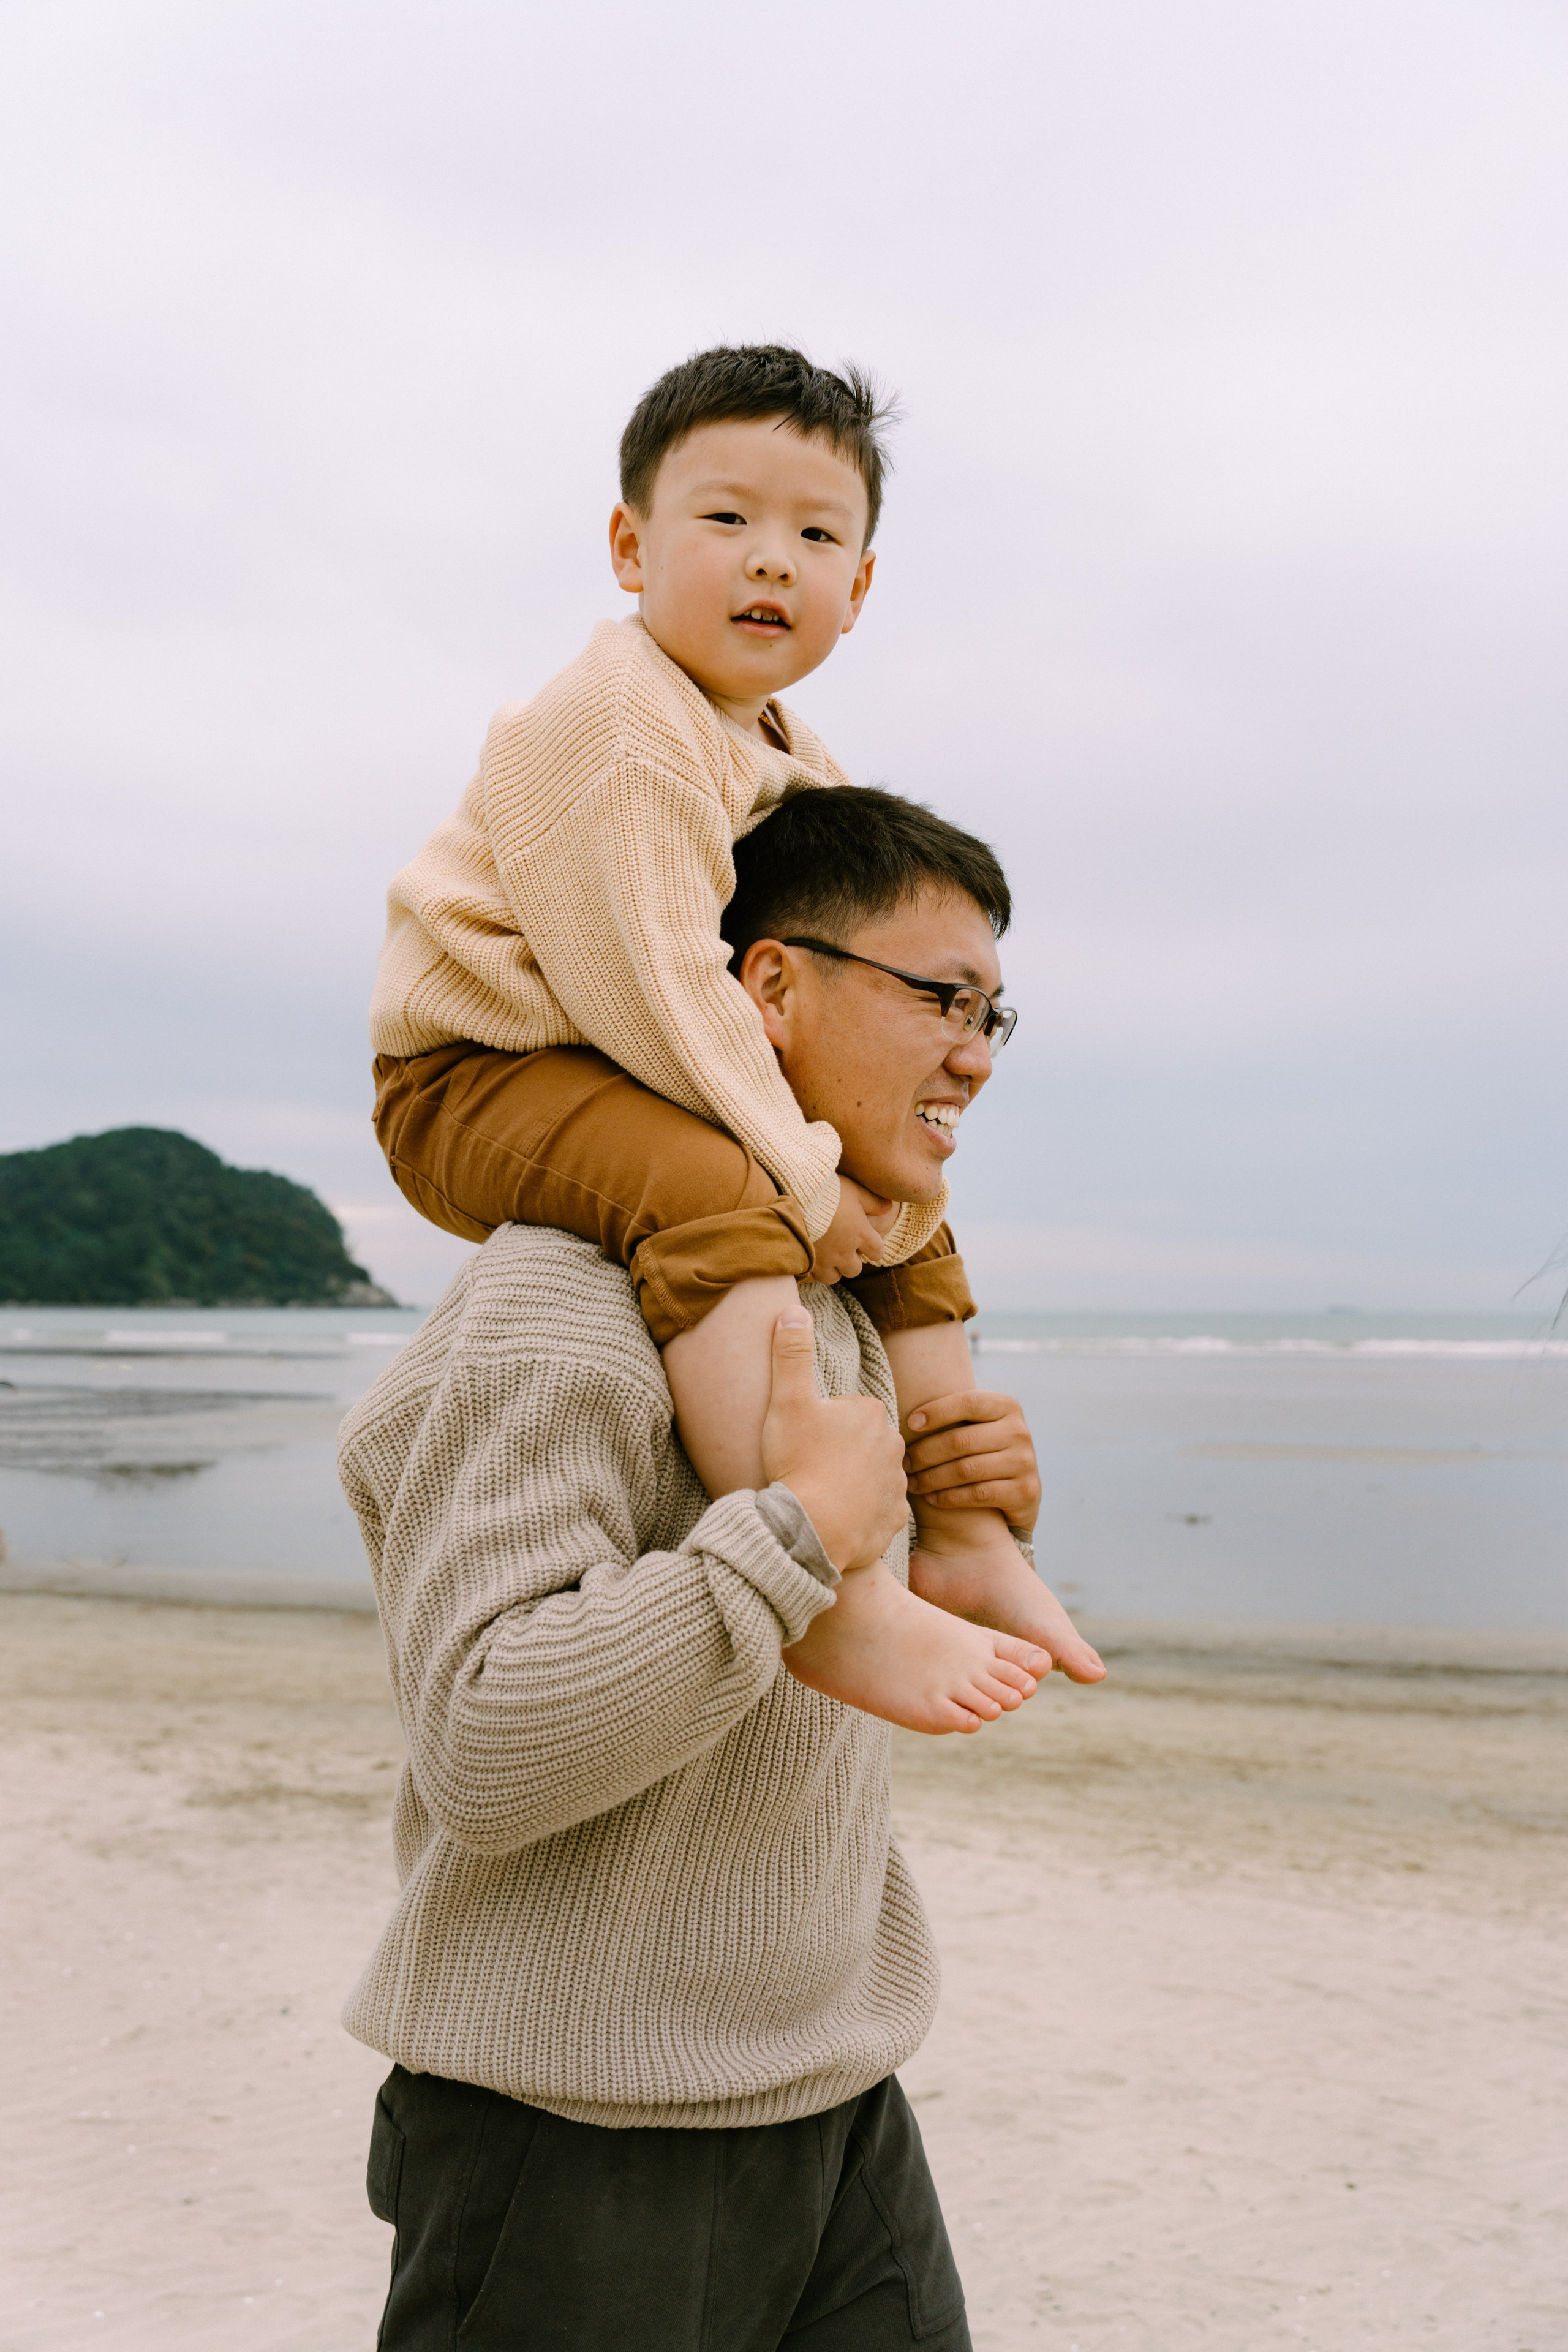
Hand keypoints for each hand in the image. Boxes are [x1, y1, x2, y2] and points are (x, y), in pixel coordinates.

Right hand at [761, 1308, 908, 1572]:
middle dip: (839, 1451)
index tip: (804, 1440)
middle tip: (809, 1466)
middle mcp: (894, 1446)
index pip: (846, 1410)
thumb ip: (791, 1354)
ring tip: (821, 1493)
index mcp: (871, 1413)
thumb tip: (793, 1310)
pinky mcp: (893, 1520)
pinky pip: (877, 1510)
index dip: (821, 1424)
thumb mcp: (788, 1401)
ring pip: (871, 1475)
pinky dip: (860, 1513)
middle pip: (861, 1442)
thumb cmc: (799, 1463)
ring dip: (851, 1482)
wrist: (812, 1530)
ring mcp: (896, 1485)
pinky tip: (837, 1516)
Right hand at [808, 1176, 896, 1284]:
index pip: (877, 1252)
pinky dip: (813, 1271)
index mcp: (860, 1235)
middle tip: (843, 1247)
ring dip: (833, 1269)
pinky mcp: (806, 1261)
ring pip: (834, 1277)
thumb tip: (889, 1208)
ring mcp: (824, 1259)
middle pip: (855, 1269)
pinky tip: (810, 1258)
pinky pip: (812, 1277)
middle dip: (852, 1261)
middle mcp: (844, 1251)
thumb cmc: (828, 1191)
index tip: (865, 1240)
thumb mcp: (855, 1191)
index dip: (874, 1247)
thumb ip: (873, 1202)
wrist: (796, 1196)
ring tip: (827, 1255)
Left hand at [903, 1387, 1040, 1528]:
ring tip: (912, 1483)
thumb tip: (909, 1412)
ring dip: (932, 1478)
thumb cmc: (986, 1452)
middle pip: (961, 1440)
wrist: (1020, 1493)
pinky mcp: (1025, 1492)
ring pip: (966, 1469)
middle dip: (925, 1453)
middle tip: (904, 1463)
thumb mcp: (980, 1427)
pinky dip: (949, 1497)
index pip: (969, 1402)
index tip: (910, 1423)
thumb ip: (956, 1416)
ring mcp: (1025, 1462)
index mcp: (1008, 1407)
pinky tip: (931, 1499)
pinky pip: (977, 1494)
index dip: (937, 1411)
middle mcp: (1020, 1432)